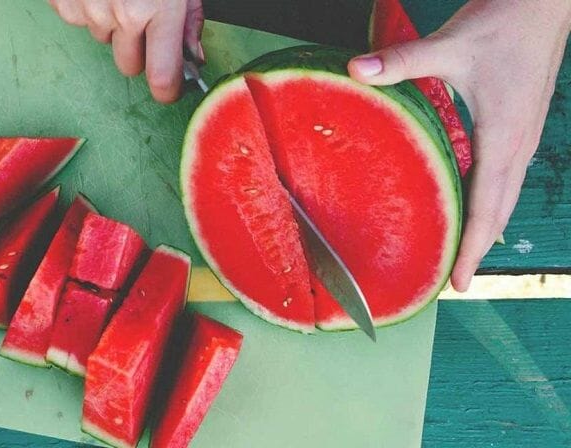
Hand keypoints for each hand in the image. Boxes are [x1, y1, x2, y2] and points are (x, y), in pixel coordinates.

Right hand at [49, 0, 204, 102]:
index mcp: (159, 7)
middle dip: (137, 52)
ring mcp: (90, 9)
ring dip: (111, 24)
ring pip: (103, 40)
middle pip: (129, 66)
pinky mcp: (64, 2)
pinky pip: (78, 21)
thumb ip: (190, 19)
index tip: (170, 90)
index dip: (168, 90)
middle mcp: (124, 14)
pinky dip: (87, 7)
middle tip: (142, 19)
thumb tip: (193, 57)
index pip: (163, 77)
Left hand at [347, 0, 570, 290]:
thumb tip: (357, 70)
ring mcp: (525, 135)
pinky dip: (491, 200)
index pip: (486, 206)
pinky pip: (506, 175)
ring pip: (505, 195)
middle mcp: (519, 144)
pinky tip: (472, 202)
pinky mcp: (522, 123)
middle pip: (500, 211)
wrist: (548, 0)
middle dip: (477, 249)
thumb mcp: (450, 45)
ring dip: (485, 227)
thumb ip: (401, 61)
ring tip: (463, 253)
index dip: (471, 248)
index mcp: (504, 136)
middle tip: (455, 280)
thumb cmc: (505, 23)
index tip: (458, 283)